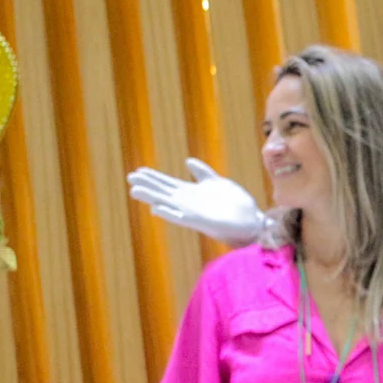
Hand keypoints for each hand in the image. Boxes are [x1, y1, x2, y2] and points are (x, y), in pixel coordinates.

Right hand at [127, 158, 264, 245]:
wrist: (251, 220)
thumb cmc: (235, 204)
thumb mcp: (217, 183)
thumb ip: (202, 173)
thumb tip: (188, 161)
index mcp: (192, 193)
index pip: (168, 183)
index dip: (154, 177)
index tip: (138, 170)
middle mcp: (189, 203)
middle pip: (163, 191)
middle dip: (148, 185)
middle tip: (130, 177)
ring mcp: (193, 213)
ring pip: (167, 204)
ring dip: (152, 198)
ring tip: (135, 190)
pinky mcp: (200, 222)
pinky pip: (181, 218)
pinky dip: (169, 213)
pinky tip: (156, 208)